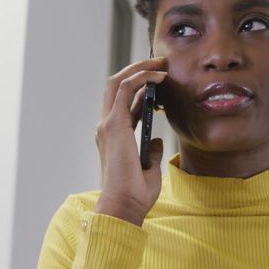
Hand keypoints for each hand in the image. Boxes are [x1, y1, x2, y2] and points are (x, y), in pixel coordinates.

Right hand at [93, 57, 167, 224]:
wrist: (125, 206)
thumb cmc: (136, 195)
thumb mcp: (148, 169)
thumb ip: (150, 152)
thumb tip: (157, 140)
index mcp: (114, 137)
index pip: (124, 103)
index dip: (141, 88)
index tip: (161, 81)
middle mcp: (106, 127)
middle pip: (117, 86)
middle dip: (138, 70)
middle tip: (161, 62)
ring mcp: (108, 125)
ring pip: (118, 82)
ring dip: (140, 68)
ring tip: (161, 62)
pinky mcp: (114, 125)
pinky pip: (126, 89)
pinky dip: (142, 77)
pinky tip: (159, 76)